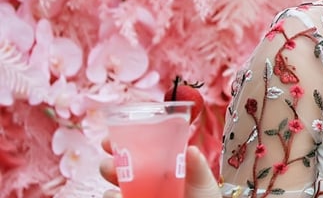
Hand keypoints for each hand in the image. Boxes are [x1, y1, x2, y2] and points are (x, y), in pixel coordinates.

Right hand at [100, 138, 221, 197]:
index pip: (135, 151)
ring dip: (110, 191)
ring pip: (112, 193)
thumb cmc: (202, 197)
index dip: (120, 143)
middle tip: (110, 166)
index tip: (109, 140)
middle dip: (109, 166)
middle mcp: (143, 181)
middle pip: (117, 170)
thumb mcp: (202, 180)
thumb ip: (197, 166)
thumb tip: (191, 150)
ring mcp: (138, 195)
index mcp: (158, 165)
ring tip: (118, 194)